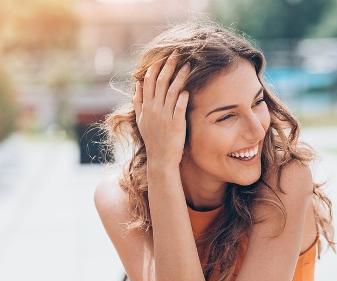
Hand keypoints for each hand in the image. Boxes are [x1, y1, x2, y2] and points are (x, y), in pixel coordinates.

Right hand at [133, 50, 190, 169]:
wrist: (161, 159)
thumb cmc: (153, 140)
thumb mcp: (141, 121)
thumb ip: (138, 102)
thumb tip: (136, 86)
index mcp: (146, 107)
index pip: (148, 82)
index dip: (155, 68)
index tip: (162, 57)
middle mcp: (154, 109)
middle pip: (160, 82)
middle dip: (168, 66)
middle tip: (177, 53)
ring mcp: (165, 116)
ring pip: (172, 92)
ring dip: (180, 77)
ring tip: (188, 66)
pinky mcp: (176, 124)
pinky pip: (179, 108)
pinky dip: (182, 98)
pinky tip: (187, 89)